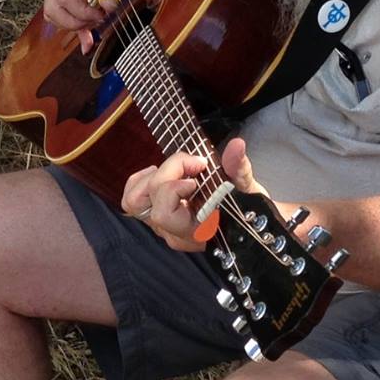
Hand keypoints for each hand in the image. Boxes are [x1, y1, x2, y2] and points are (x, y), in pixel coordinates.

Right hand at [42, 0, 132, 40]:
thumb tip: (108, 8)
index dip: (83, 13)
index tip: (102, 15)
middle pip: (52, 9)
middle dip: (74, 23)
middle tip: (98, 22)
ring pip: (52, 13)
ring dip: (71, 25)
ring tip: (94, 24)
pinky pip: (60, 11)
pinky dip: (72, 24)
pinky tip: (87, 36)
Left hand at [119, 137, 263, 252]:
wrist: (248, 224)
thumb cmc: (247, 207)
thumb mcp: (247, 187)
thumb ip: (239, 168)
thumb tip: (236, 145)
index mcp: (196, 231)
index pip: (165, 213)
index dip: (174, 187)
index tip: (200, 172)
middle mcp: (173, 233)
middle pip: (145, 203)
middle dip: (165, 173)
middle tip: (191, 164)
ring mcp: (161, 227)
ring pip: (133, 201)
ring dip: (150, 177)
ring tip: (175, 169)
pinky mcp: (155, 218)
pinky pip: (132, 199)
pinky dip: (141, 180)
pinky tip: (162, 172)